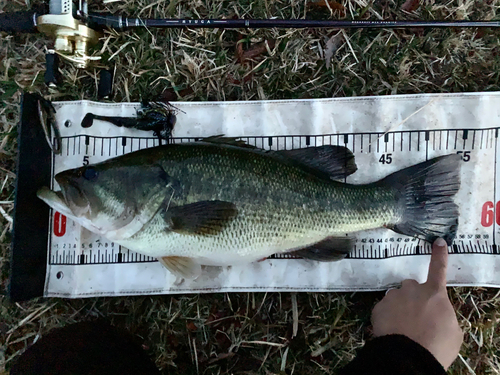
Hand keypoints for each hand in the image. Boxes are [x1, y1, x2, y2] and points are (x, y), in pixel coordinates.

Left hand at [371, 237, 462, 369]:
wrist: (409, 357)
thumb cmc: (437, 345)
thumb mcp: (452, 331)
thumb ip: (443, 314)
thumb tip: (435, 314)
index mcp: (434, 293)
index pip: (438, 269)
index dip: (439, 255)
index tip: (438, 241)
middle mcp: (412, 290)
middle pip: (411, 286)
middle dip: (412, 297)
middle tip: (416, 317)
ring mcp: (393, 297)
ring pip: (396, 298)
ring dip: (399, 307)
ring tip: (402, 327)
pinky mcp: (378, 308)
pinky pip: (383, 310)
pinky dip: (387, 318)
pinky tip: (391, 331)